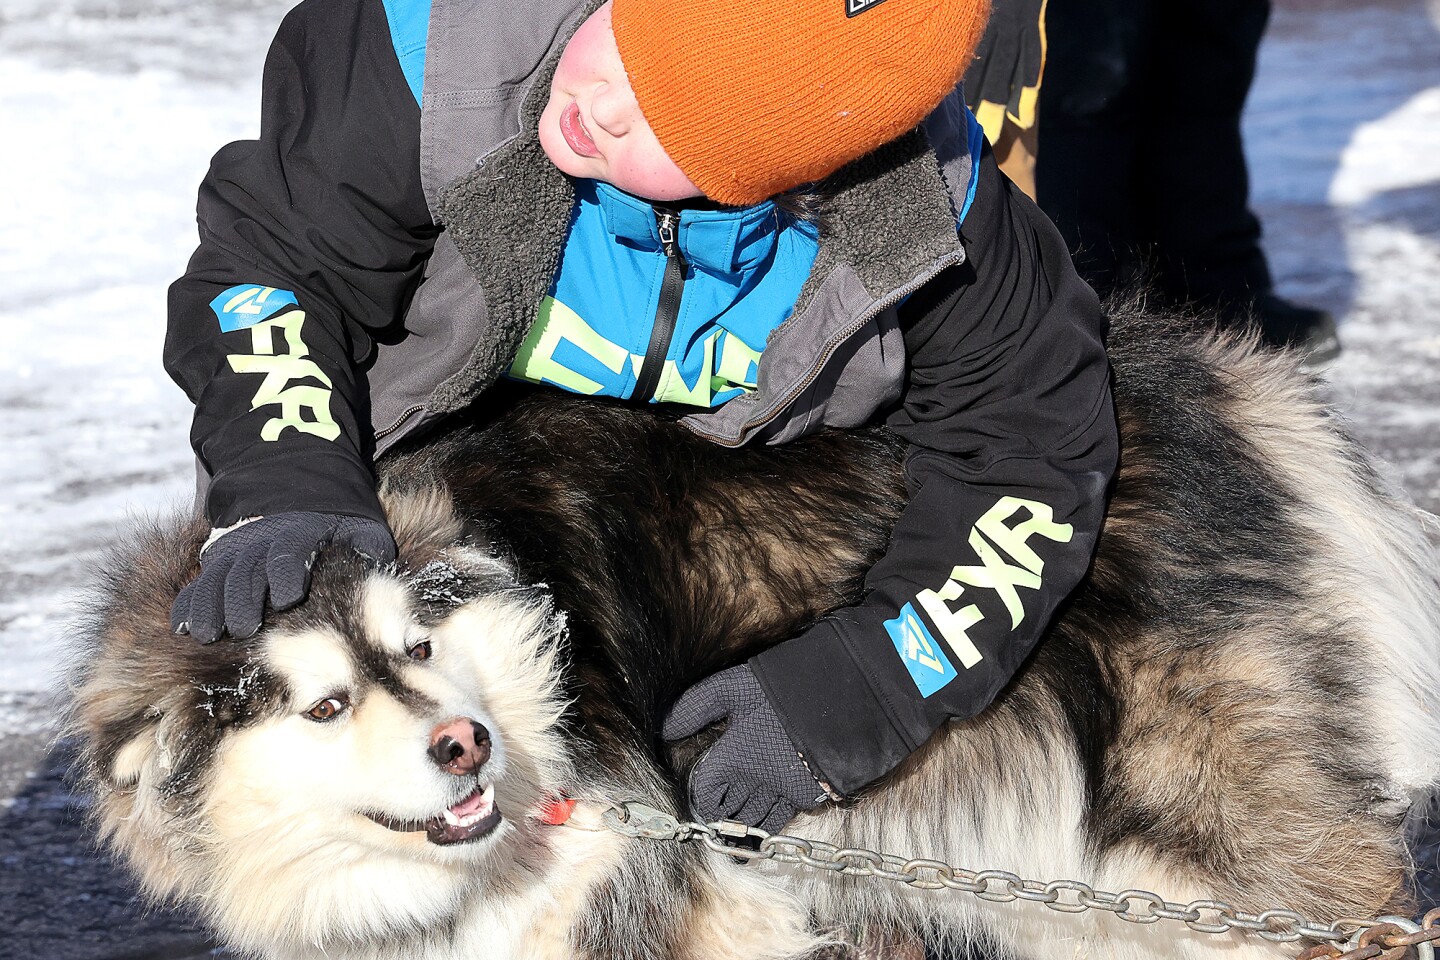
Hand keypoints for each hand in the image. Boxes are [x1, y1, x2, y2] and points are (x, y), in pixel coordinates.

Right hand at [171, 512, 395, 642]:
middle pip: (248, 571)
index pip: (290, 554)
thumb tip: (376, 560)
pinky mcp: (220, 559)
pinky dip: (190, 603)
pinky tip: (184, 627)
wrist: (294, 483)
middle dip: (243, 600)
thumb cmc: (335, 518)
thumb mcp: (359, 524)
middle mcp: (262, 541)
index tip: (287, 598)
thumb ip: (367, 545)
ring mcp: (237, 550)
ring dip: (211, 606)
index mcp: (299, 532)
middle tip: (244, 628)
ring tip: (207, 634)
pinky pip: (201, 581)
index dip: (287, 575)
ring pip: (219, 578)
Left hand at [663, 664, 829, 834]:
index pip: (707, 794)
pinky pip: (783, 819)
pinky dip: (771, 829)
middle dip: (722, 822)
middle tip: (717, 833)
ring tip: (736, 847)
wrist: (840, 696)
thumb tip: (664, 729)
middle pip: (731, 813)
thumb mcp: (732, 686)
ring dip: (744, 833)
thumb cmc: (782, 689)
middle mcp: (756, 781)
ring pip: (756, 821)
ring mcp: (784, 791)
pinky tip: (765, 837)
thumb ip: (696, 707)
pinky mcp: (810, 793)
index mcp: (734, 757)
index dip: (703, 801)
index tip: (704, 805)